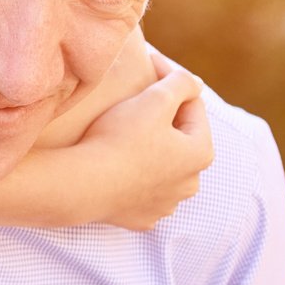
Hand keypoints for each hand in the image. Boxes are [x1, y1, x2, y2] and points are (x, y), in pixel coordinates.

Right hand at [78, 53, 212, 230]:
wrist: (83, 184)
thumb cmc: (121, 138)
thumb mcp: (155, 99)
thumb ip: (182, 82)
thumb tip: (195, 83)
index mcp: (200, 153)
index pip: (192, 105)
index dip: (169, 80)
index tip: (148, 65)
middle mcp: (190, 183)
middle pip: (178, 138)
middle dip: (162, 118)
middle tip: (135, 100)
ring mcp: (165, 204)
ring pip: (161, 166)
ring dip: (150, 149)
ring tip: (124, 133)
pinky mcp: (140, 218)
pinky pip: (141, 189)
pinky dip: (133, 175)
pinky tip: (116, 164)